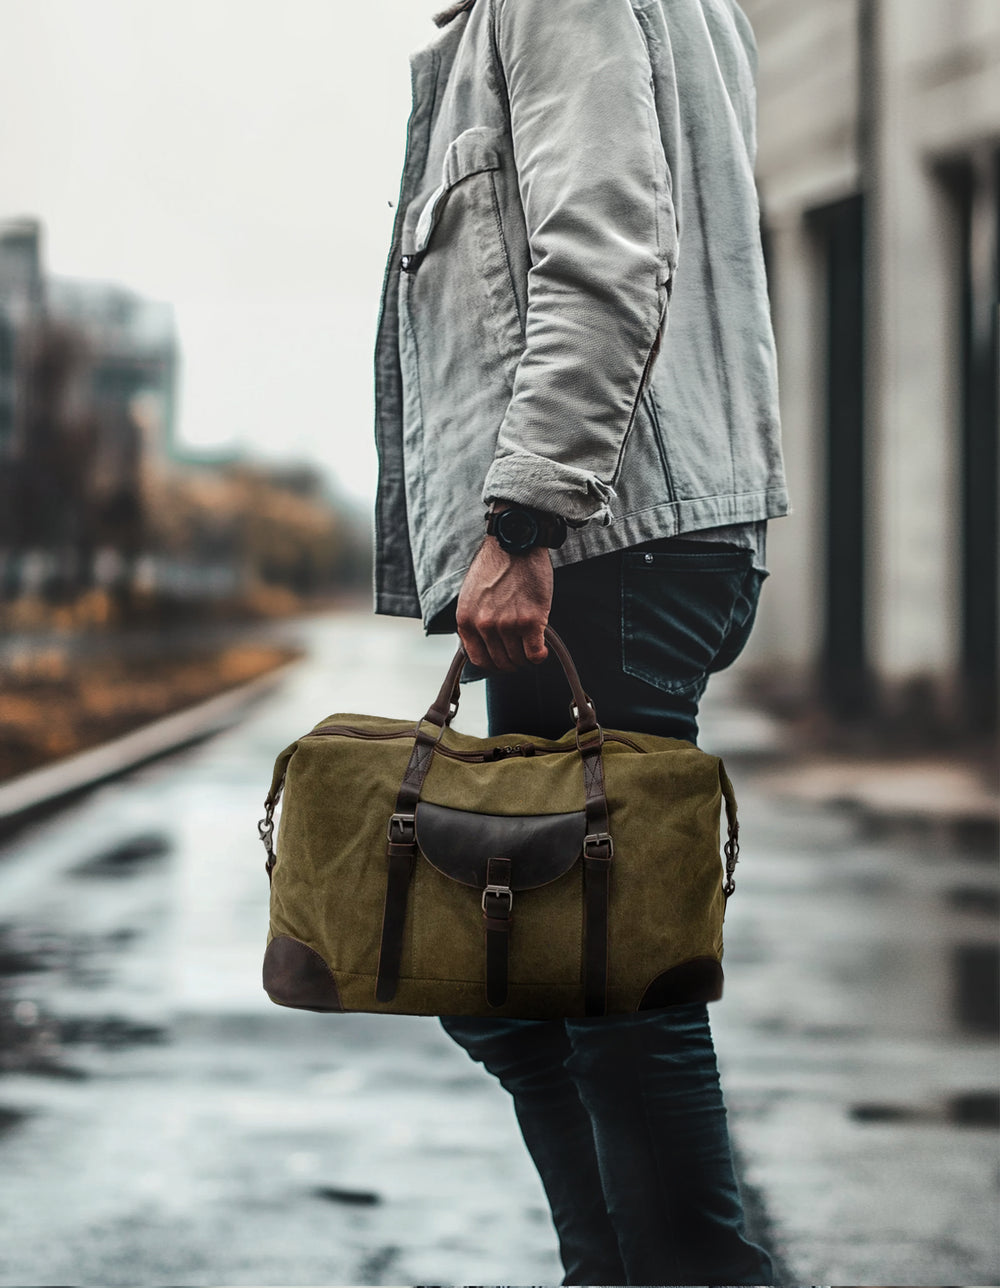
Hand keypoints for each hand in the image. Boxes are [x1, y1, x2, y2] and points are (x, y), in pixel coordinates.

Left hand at [456, 536, 552, 672]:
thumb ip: (474, 620)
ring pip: (519, 659)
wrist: (515, 544)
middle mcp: (484, 625)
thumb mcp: (471, 595)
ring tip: (532, 645)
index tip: (503, 659)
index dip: (494, 664)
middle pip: (501, 662)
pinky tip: (542, 649)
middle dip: (513, 661)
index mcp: (466, 620)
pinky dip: (540, 655)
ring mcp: (508, 624)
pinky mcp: (531, 621)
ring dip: (527, 657)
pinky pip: (536, 654)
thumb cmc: (496, 566)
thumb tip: (482, 645)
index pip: (479, 659)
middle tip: (521, 652)